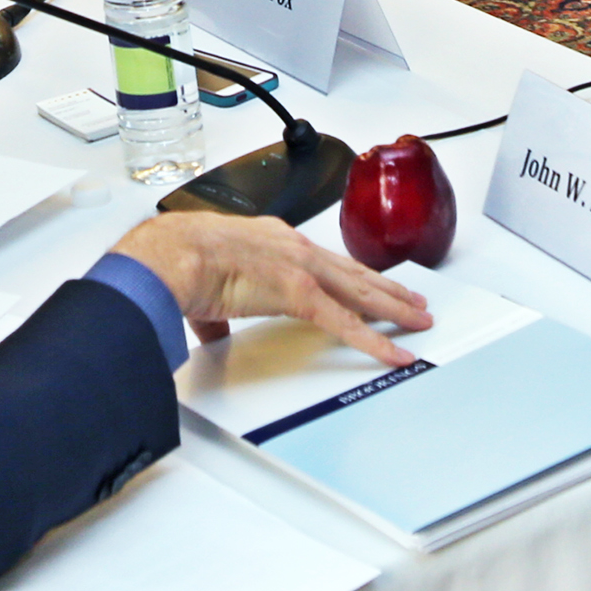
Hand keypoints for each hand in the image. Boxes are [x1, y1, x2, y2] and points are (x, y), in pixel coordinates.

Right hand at [111, 212, 431, 368]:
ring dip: (393, 307)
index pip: (323, 260)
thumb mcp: (206, 286)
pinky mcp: (301, 294)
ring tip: (419, 319)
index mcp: (272, 239)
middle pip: (353, 272)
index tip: (366, 281)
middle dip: (385, 287)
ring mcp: (301, 269)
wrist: (172, 256)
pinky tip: (396, 351)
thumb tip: (214, 330)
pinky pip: (347, 323)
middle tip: (413, 299)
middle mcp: (294, 248)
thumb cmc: (179, 259)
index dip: (349, 273)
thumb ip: (218, 313)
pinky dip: (375, 340)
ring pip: (361, 292)